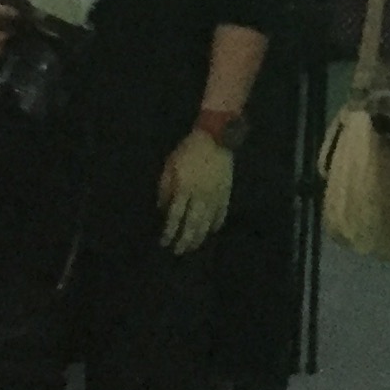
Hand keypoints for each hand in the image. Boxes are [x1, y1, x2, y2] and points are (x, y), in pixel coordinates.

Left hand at [158, 129, 236, 253]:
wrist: (215, 137)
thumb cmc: (188, 150)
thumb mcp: (170, 165)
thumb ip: (165, 187)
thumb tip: (162, 208)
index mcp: (184, 188)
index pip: (175, 216)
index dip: (169, 231)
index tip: (164, 242)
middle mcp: (200, 195)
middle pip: (192, 224)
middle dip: (184, 240)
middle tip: (178, 252)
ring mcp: (215, 195)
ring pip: (207, 222)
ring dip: (199, 237)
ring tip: (193, 247)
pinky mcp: (226, 192)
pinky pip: (221, 213)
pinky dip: (216, 224)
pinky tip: (211, 231)